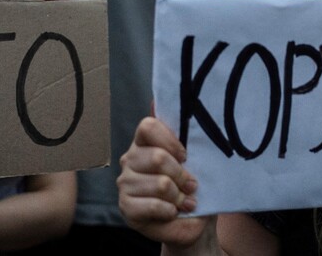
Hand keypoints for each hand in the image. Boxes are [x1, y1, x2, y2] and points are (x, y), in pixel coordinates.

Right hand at [117, 117, 208, 247]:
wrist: (193, 221)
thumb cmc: (193, 186)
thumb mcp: (196, 159)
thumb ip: (183, 133)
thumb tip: (158, 101)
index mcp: (145, 142)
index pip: (148, 126)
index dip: (170, 140)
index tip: (186, 155)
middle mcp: (131, 159)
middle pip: (157, 157)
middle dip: (181, 174)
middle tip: (192, 185)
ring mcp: (125, 183)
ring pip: (159, 184)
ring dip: (179, 196)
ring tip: (186, 201)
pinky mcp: (126, 207)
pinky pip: (153, 205)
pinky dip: (170, 210)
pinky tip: (173, 212)